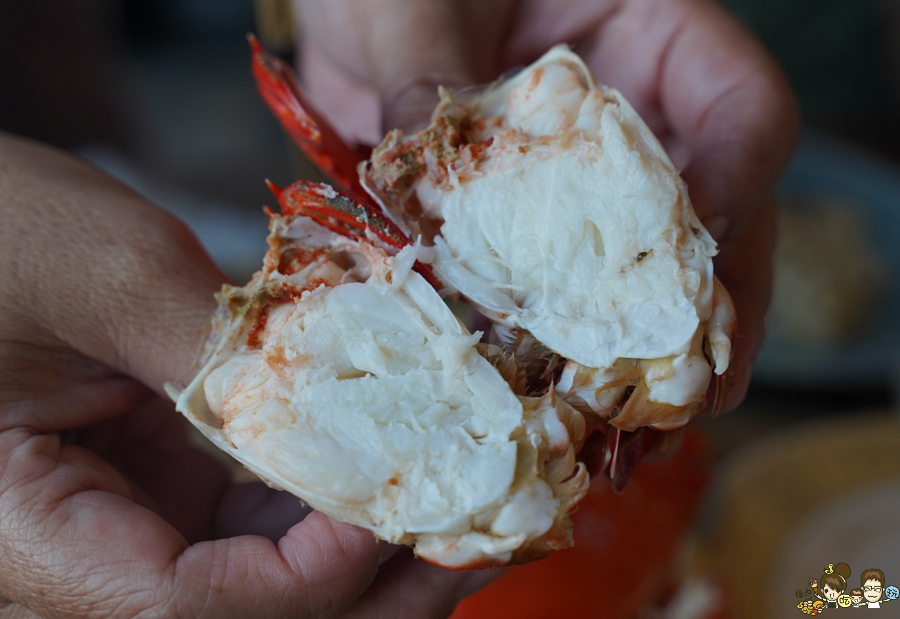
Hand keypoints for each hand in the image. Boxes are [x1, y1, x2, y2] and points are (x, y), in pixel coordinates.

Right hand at [0, 134, 491, 617]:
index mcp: (26, 534)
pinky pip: (264, 526)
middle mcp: (78, 556)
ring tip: (465, 504)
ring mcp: (133, 524)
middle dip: (370, 591)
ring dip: (370, 556)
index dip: (310, 574)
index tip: (396, 502)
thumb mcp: (107, 274)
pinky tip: (404, 467)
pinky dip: (338, 504)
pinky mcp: (171, 486)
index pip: (183, 610)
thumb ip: (226, 354)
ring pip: (265, 587)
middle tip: (476, 536)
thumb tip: (362, 406)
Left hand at [293, 0, 798, 412]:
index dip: (738, 176)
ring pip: (641, 272)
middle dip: (706, 309)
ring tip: (636, 429)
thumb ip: (429, 86)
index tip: (697, 241)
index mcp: (642, 35)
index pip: (739, 103)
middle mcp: (631, 119)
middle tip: (695, 389)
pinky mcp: (523, 228)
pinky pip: (558, 295)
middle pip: (714, 216)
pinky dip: (557, 353)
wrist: (346, 4)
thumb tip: (433, 207)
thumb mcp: (411, 4)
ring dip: (642, 354)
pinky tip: (553, 406)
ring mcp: (579, 182)